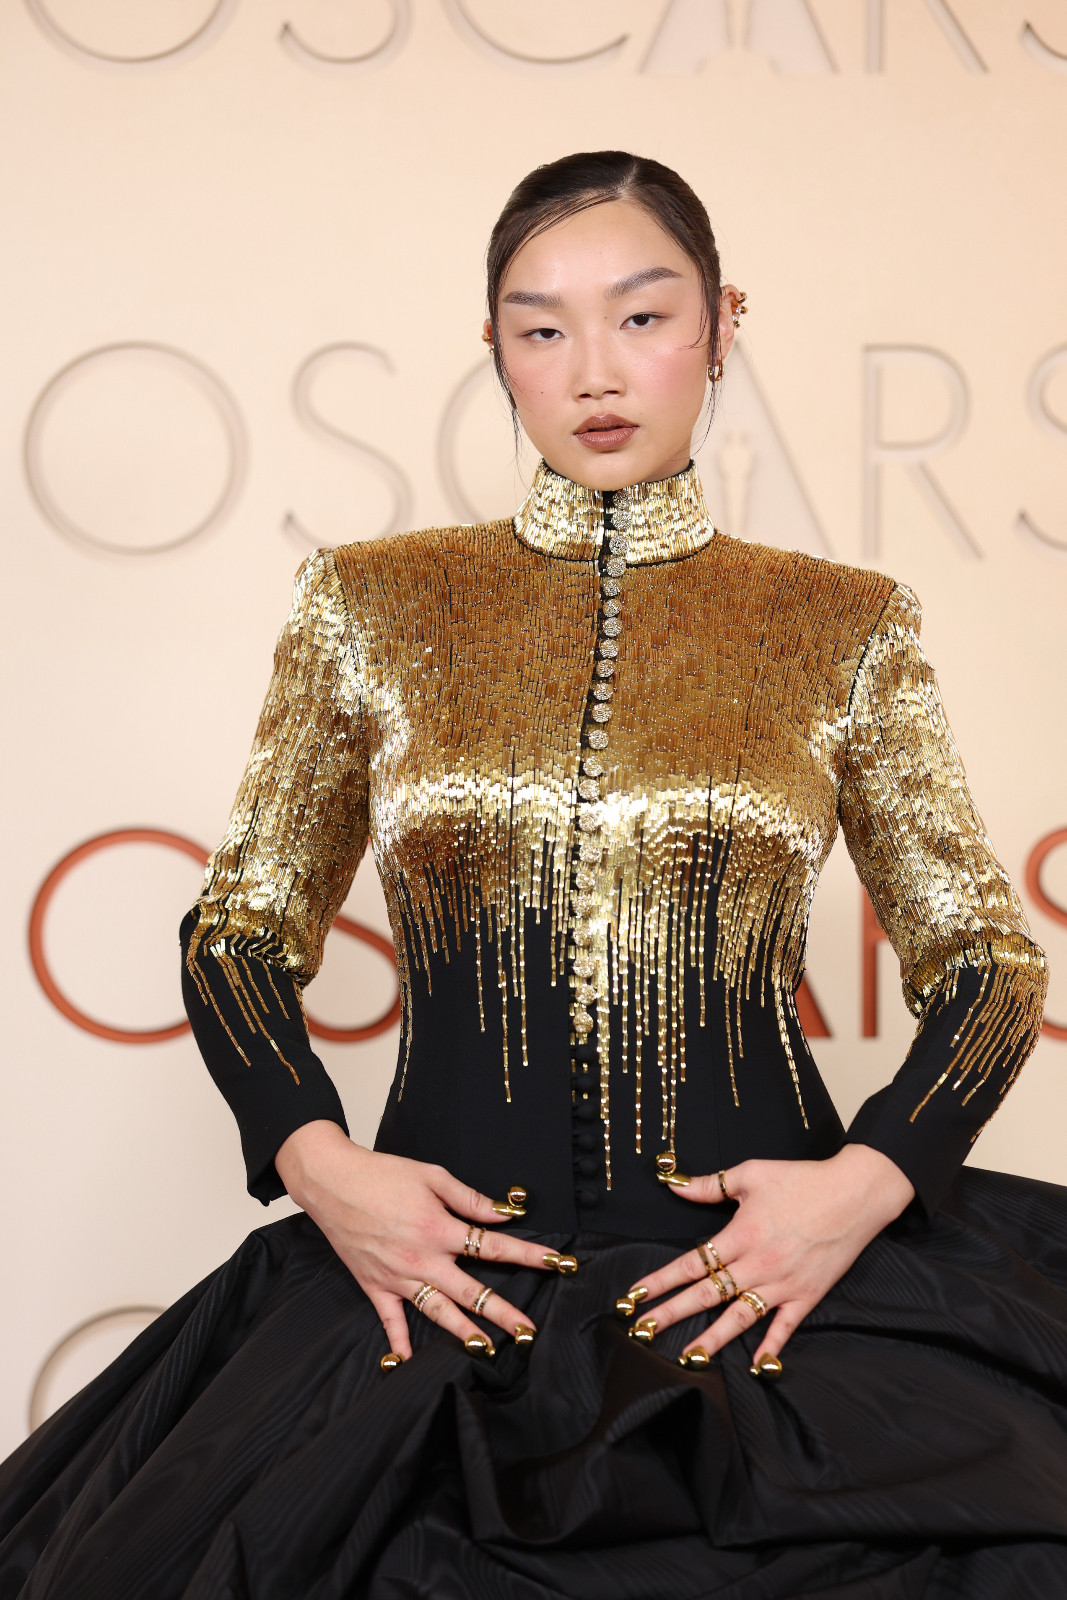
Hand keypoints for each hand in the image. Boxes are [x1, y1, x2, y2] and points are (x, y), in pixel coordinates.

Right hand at [276, 1120, 562, 1361]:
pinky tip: (408, 1363)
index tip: (557, 1264)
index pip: (494, 1248)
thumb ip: (470, 1198)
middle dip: (505, 1313)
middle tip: (530, 1332)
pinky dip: (398, 1343)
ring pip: (438, 1313)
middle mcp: (423, 1260)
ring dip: (464, 1333)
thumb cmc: (381, 1173)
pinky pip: (390, 1320)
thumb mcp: (432, 1176)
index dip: (529, 1256)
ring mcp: (398, 1277)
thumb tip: (504, 1213)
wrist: (331, 1181)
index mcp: (440, 1229)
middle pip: (472, 1292)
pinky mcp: (374, 1285)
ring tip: (489, 1350)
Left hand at [620, 1144, 914, 1368]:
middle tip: (641, 1332)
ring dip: (710, 1340)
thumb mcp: (751, 1173)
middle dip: (670, 1315)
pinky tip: (755, 1367)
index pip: (690, 1264)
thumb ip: (710, 1185)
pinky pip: (784, 1328)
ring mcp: (783, 1285)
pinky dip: (770, 1348)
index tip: (634, 1296)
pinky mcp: (807, 1296)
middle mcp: (758, 1265)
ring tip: (686, 1358)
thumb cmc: (803, 1179)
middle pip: (705, 1296)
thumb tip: (673, 1184)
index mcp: (740, 1235)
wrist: (856, 1193)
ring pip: (739, 1319)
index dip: (660, 1281)